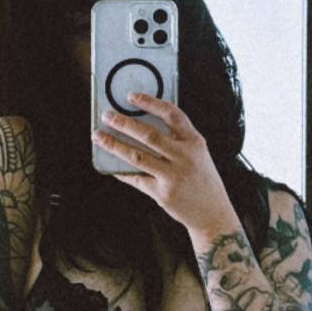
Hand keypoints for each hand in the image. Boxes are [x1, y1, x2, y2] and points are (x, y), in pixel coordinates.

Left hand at [91, 91, 234, 235]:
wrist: (213, 214)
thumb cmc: (201, 180)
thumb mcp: (198, 154)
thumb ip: (176, 140)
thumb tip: (139, 126)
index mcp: (195, 142)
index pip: (172, 115)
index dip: (150, 103)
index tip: (131, 96)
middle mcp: (185, 157)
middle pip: (149, 135)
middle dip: (124, 124)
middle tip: (107, 116)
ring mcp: (174, 176)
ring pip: (137, 156)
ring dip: (114, 145)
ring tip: (99, 137)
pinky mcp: (163, 194)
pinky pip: (136, 179)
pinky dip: (120, 171)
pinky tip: (109, 165)